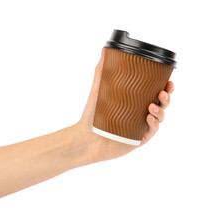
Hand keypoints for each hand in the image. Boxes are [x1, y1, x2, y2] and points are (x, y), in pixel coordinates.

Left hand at [74, 47, 173, 162]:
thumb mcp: (98, 91)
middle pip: (161, 104)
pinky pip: (152, 131)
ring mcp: (141, 126)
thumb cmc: (92, 115)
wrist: (87, 138)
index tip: (168, 80)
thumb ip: (102, 70)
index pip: (154, 92)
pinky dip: (153, 124)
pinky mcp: (139, 138)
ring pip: (159, 117)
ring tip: (152, 106)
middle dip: (166, 97)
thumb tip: (104, 49)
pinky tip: (149, 118)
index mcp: (134, 101)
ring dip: (161, 111)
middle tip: (163, 92)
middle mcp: (140, 113)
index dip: (165, 87)